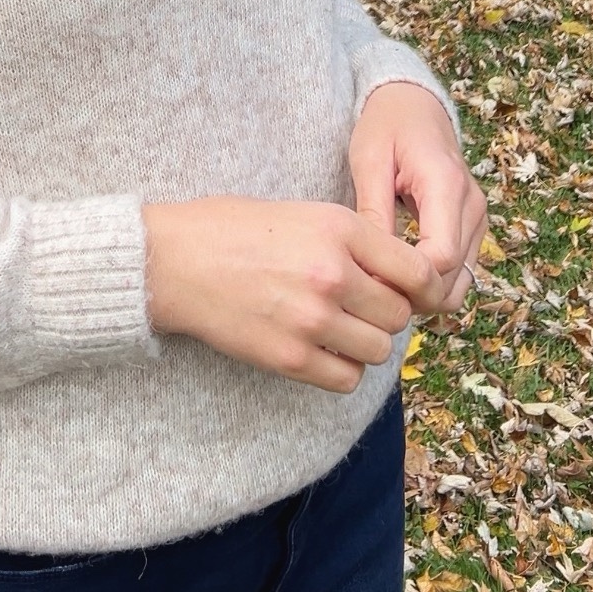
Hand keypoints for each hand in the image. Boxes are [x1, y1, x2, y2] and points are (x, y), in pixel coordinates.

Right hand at [143, 196, 443, 393]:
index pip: (417, 272)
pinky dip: (341, 369)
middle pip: (399, 315)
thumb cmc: (235, 229)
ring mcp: (312, 319)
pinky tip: (321, 350)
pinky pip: (346, 378)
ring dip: (364, 343)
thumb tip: (401, 275)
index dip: (417, 286)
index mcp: (340, 230)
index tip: (404, 290)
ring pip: (378, 350)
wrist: (175, 260)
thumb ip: (355, 241)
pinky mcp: (290, 358)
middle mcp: (333, 274)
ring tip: (338, 328)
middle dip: (386, 314)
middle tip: (360, 308)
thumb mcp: (304, 214)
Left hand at [348, 82, 487, 312]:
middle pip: (455, 278)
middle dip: (415, 295)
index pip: (442, 257)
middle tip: (372, 294)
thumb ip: (374, 211)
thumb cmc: (386, 126)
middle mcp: (472, 205)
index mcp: (446, 185)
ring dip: (426, 294)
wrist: (413, 104)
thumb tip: (372, 266)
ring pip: (462, 282)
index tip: (372, 284)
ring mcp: (478, 217)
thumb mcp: (369, 160)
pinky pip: (461, 271)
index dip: (409, 281)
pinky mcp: (474, 226)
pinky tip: (400, 276)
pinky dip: (435, 283)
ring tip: (384, 286)